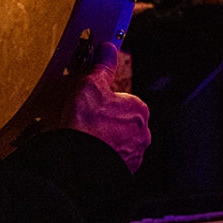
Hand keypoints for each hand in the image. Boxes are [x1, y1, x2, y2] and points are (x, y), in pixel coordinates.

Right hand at [60, 42, 150, 172]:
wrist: (79, 164)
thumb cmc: (87, 125)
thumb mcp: (91, 85)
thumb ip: (102, 66)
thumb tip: (107, 50)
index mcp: (139, 109)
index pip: (122, 99)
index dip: (102, 100)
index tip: (90, 102)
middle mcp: (142, 133)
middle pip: (120, 121)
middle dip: (104, 121)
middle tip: (84, 121)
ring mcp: (134, 155)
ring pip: (117, 142)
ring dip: (103, 140)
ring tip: (83, 138)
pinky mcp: (123, 172)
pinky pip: (112, 159)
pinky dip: (102, 156)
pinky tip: (87, 152)